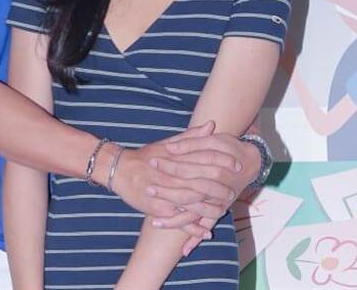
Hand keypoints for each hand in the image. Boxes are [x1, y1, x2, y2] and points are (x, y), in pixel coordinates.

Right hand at [109, 123, 223, 239]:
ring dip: (209, 209)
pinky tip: (206, 232)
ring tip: (223, 211)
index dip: (221, 162)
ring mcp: (164, 194)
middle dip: (219, 190)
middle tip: (233, 193)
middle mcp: (170, 176)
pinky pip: (178, 221)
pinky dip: (192, 228)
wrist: (119, 170)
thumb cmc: (145, 156)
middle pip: (200, 184)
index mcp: (175, 159)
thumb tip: (212, 125)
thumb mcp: (167, 144)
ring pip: (191, 204)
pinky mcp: (157, 209)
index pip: (203, 159)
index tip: (236, 165)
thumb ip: (191, 137)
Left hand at [157, 126, 263, 254]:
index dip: (169, 165)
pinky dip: (195, 238)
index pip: (187, 168)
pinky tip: (184, 250)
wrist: (251, 161)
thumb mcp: (212, 141)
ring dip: (174, 220)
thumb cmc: (229, 148)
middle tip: (148, 190)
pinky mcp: (217, 211)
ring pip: (194, 214)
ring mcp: (217, 203)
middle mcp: (216, 189)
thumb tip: (170, 147)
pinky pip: (206, 226)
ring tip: (154, 222)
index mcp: (213, 169)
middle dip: (166, 192)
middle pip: (187, 193)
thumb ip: (190, 142)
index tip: (152, 162)